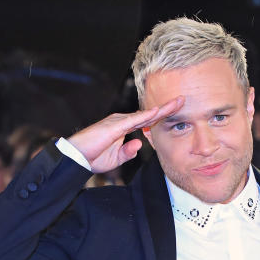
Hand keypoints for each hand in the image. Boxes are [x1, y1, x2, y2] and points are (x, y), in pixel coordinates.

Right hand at [67, 96, 183, 172]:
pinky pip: (134, 120)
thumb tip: (139, 144)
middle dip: (166, 108)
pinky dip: (146, 116)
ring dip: (161, 109)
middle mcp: (122, 121)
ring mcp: (118, 122)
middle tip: (182, 100)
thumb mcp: (116, 158)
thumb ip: (128, 152)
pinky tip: (158, 112)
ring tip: (177, 102)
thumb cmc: (92, 157)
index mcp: (123, 128)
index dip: (161, 116)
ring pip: (144, 114)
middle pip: (148, 114)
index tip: (175, 111)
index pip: (146, 120)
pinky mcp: (114, 126)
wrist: (76, 158)